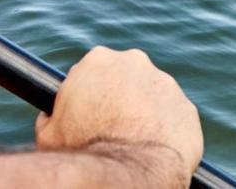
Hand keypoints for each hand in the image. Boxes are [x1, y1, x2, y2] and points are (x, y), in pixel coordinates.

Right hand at [35, 47, 201, 182]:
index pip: (94, 73)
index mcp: (98, 61)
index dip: (90, 96)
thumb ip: (52, 115)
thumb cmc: (80, 152)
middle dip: (121, 100)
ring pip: (154, 98)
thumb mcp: (48, 132)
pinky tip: (154, 152)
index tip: (90, 115)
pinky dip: (167, 134)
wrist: (123, 175)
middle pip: (127, 79)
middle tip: (112, 130)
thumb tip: (49, 115)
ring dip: (145, 116)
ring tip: (134, 145)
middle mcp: (135, 63)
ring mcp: (166, 85)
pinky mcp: (188, 110)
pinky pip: (176, 120)